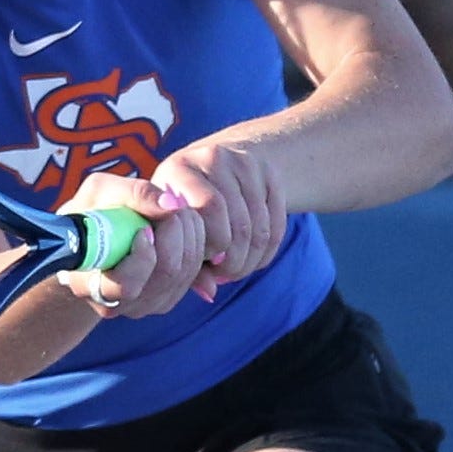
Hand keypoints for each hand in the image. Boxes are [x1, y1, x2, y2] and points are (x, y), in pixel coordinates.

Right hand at [57, 170, 205, 318]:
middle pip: (165, 274)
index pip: (125, 286)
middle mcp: (117, 304)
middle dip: (175, 230)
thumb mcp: (101, 192)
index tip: (144, 227)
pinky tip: (181, 224)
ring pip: (184, 272)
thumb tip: (172, 204)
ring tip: (176, 208)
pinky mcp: (166, 300)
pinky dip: (195, 242)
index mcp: (88, 285)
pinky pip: (193, 272)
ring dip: (189, 232)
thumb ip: (134, 195)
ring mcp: (144, 306)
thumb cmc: (92, 212)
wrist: (91, 237)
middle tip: (171, 203)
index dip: (143, 256)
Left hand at [151, 138, 286, 302]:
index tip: (205, 262)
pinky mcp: (270, 173)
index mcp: (179, 169)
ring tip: (235, 268)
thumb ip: (184, 259)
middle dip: (233, 262)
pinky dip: (266, 252)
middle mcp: (213, 158)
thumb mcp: (175, 226)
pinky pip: (277, 227)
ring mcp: (245, 163)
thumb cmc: (183, 206)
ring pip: (260, 231)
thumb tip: (210, 293)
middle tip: (223, 273)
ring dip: (250, 261)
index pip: (210, 211)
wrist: (213, 163)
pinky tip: (251, 257)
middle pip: (239, 226)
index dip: (211, 247)